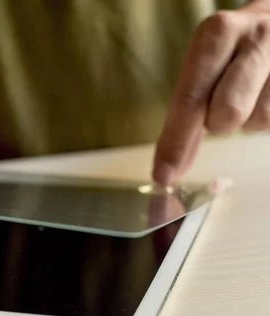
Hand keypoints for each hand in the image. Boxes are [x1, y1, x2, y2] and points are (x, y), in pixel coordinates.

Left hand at [153, 1, 269, 185]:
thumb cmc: (235, 50)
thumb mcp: (208, 63)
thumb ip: (188, 109)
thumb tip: (169, 167)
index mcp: (217, 34)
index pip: (189, 100)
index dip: (174, 143)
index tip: (163, 175)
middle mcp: (254, 38)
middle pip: (226, 114)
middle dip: (218, 124)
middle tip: (219, 110)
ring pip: (256, 121)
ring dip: (247, 119)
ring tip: (251, 91)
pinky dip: (265, 118)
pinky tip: (266, 94)